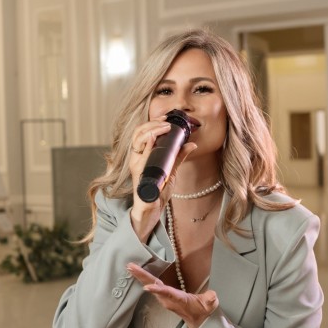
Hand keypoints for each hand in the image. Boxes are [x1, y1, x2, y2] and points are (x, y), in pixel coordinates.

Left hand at [126, 262, 217, 327]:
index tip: (146, 287)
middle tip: (130, 267)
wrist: (198, 320)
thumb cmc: (203, 310)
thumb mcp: (210, 305)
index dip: (157, 290)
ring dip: (140, 276)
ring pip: (150, 285)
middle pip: (153, 286)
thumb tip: (212, 296)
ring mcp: (164, 298)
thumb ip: (210, 300)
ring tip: (130, 267)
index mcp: (178, 299)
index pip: (167, 293)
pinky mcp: (163, 296)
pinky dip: (143, 278)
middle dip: (142, 277)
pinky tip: (137, 272)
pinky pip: (151, 285)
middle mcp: (168, 299)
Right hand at [128, 116, 196, 241]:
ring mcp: (136, 166)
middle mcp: (136, 158)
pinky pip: (141, 157)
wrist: (152, 210)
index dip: (153, 122)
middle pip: (138, 132)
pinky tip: (153, 139)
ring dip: (151, 130)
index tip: (167, 117)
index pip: (143, 132)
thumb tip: (191, 144)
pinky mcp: (139, 174)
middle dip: (153, 123)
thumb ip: (179, 157)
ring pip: (137, 141)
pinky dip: (146, 146)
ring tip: (164, 127)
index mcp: (142, 154)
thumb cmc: (158, 191)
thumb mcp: (171, 170)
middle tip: (167, 121)